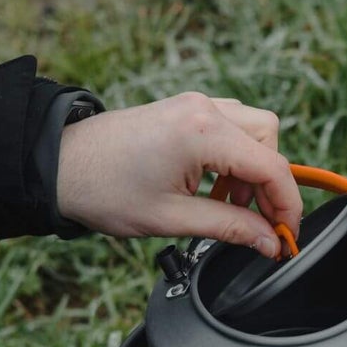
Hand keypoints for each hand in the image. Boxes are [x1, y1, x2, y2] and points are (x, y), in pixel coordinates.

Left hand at [54, 92, 302, 256]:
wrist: (58, 165)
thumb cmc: (103, 189)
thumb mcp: (173, 218)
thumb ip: (230, 228)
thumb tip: (269, 242)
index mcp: (202, 132)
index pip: (272, 167)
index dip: (288, 207)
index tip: (288, 237)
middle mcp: (204, 109)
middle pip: (270, 141)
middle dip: (271, 186)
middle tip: (258, 224)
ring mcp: (194, 105)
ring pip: (254, 130)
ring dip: (253, 170)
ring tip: (230, 205)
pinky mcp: (185, 110)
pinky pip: (231, 126)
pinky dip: (235, 157)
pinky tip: (216, 186)